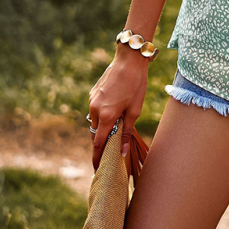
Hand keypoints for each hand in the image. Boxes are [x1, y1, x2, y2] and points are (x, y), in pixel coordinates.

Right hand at [88, 51, 148, 171]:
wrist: (129, 59)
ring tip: (114, 129)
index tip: (97, 169)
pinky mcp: (93, 93)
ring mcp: (92, 100)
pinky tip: (113, 110)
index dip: (97, 158)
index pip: (98, 144)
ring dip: (102, 127)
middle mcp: (95, 109)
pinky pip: (95, 109)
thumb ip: (126, 132)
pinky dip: (102, 115)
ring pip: (95, 121)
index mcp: (106, 116)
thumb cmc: (136, 84)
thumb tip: (121, 153)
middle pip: (95, 133)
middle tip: (110, 151)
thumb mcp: (135, 110)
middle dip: (101, 143)